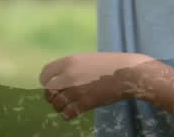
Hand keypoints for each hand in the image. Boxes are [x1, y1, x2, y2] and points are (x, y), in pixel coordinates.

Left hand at [39, 52, 154, 119]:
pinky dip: (67, 115)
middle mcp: (68, 76)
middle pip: (49, 90)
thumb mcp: (88, 59)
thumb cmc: (111, 63)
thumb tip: (63, 76)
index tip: (50, 86)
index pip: (46, 74)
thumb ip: (73, 66)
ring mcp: (76, 90)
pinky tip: (71, 113)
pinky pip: (68, 113)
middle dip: (51, 96)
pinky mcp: (85, 103)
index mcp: (69, 62)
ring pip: (57, 104)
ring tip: (64, 108)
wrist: (127, 73)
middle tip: (56, 99)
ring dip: (58, 107)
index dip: (46, 82)